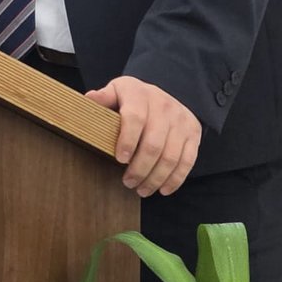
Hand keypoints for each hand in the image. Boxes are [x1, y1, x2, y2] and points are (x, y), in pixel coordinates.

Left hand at [83, 75, 201, 196]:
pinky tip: (163, 189)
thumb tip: (88, 100)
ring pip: (170, 156)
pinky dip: (175, 179)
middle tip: (128, 183)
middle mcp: (163, 105)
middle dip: (140, 168)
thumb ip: (103, 98)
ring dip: (155, 178)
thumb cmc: (133, 98)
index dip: (127, 140)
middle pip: (153, 143)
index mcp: (139, 93)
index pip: (135, 118)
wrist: (164, 93)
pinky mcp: (193, 132)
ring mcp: (181, 119)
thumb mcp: (116, 92)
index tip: (120, 159)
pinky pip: (187, 160)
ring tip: (142, 189)